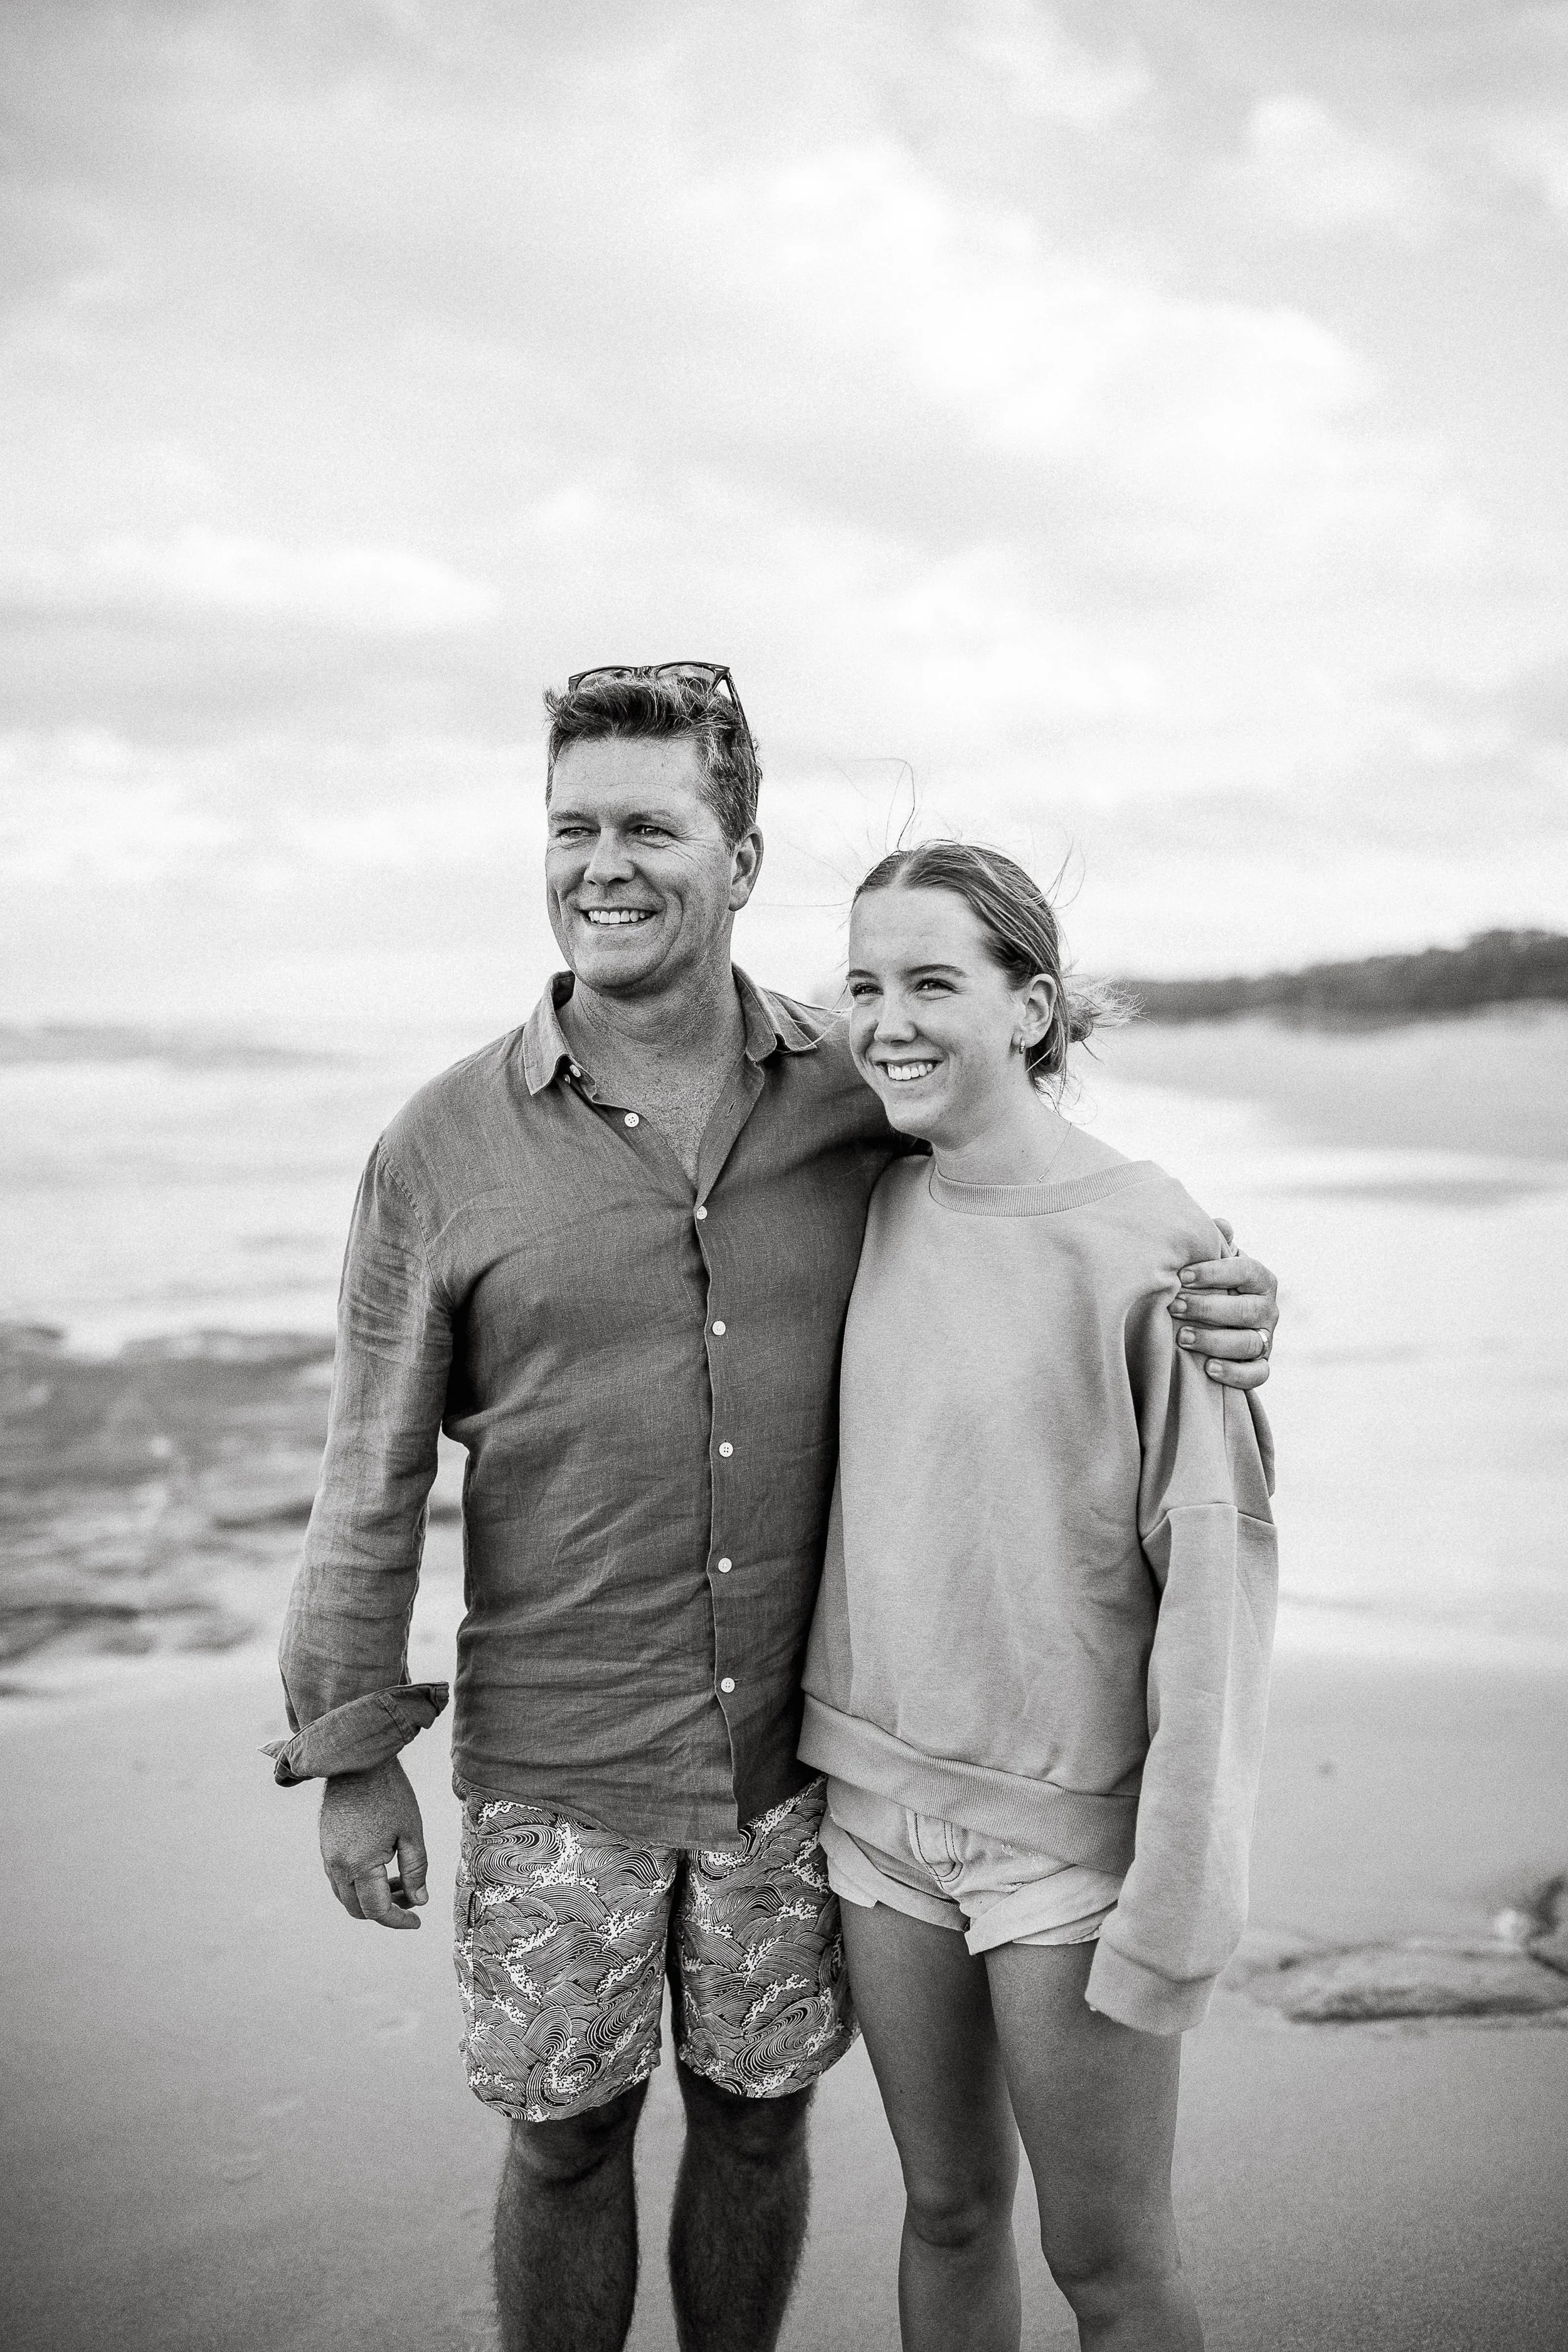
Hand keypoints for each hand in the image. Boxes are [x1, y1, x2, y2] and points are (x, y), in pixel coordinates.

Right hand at [319, 1756, 428, 1929]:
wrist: (357, 1760)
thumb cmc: (390, 1794)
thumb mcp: (411, 1832)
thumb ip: (416, 1871)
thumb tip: (419, 1901)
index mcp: (358, 1865)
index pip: (377, 1910)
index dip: (399, 1920)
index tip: (417, 1921)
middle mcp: (336, 1866)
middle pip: (358, 1909)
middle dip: (386, 1911)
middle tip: (412, 1898)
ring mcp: (327, 1856)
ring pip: (347, 1895)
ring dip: (372, 1897)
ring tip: (401, 1880)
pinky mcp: (325, 1845)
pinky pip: (340, 1878)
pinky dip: (360, 1883)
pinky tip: (383, 1867)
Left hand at [1168, 1218, 1278, 1390]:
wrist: (1213, 1322)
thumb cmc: (1208, 1285)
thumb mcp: (1210, 1262)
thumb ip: (1214, 1243)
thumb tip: (1222, 1226)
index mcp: (1260, 1279)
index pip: (1246, 1271)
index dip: (1215, 1273)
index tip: (1182, 1276)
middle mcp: (1268, 1309)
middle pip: (1247, 1310)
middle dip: (1209, 1308)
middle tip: (1175, 1307)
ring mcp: (1266, 1339)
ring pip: (1249, 1343)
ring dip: (1215, 1341)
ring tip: (1182, 1338)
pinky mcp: (1260, 1366)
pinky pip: (1256, 1374)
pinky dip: (1235, 1374)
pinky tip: (1208, 1368)